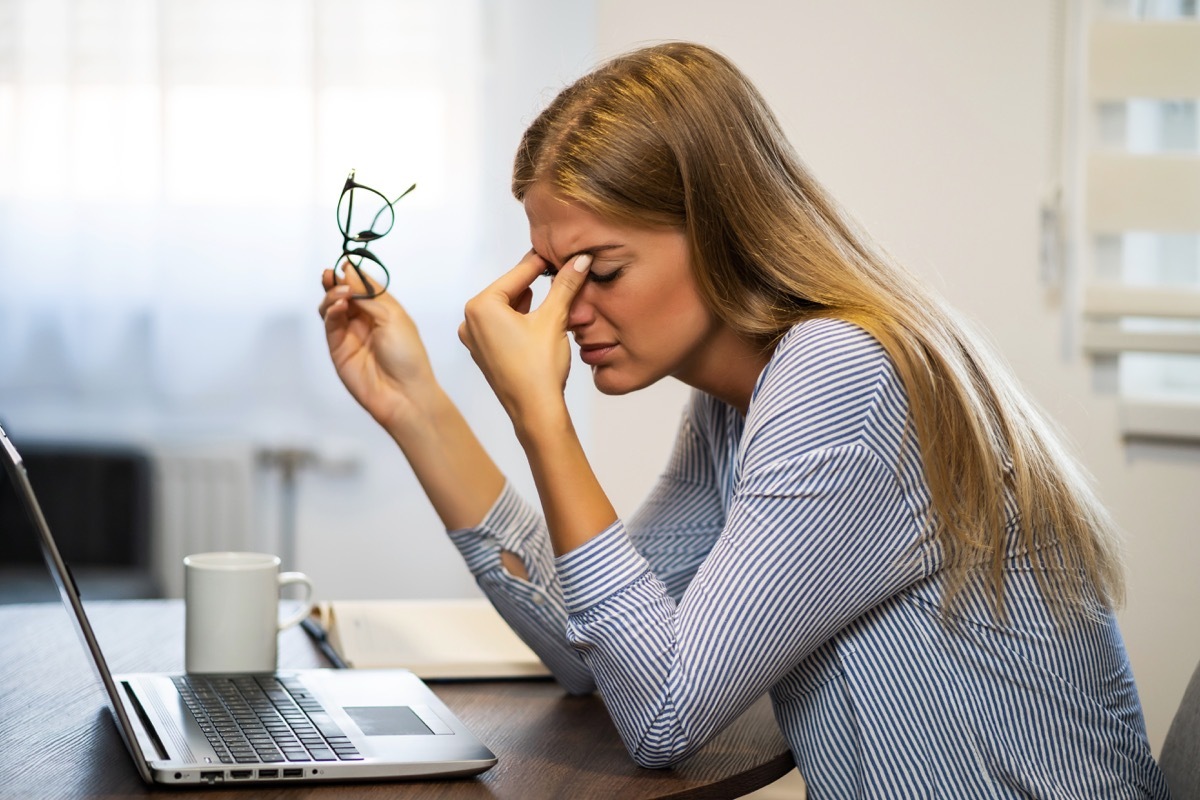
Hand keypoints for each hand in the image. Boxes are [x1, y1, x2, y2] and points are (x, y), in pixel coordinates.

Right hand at [317, 265, 436, 430]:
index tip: (344, 264)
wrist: (403, 393)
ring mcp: (350, 334)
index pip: (363, 286)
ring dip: (331, 295)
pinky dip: (331, 311)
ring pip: (332, 307)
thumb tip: (348, 271)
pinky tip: (338, 306)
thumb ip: (368, 294)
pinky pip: (330, 324)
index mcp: (384, 310)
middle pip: (343, 294)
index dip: (353, 275)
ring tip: (340, 294)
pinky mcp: (338, 348)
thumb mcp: (393, 317)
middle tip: (331, 274)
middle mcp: (365, 320)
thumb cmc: (407, 355)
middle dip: (335, 282)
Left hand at [458, 250, 591, 423]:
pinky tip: (540, 319)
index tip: (558, 252)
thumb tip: (579, 261)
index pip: (518, 274)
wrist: (535, 411)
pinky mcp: (484, 353)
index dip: (542, 263)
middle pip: (510, 290)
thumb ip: (565, 285)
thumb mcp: (555, 319)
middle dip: (536, 284)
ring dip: (530, 302)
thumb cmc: (538, 369)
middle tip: (559, 273)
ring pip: (507, 309)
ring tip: (555, 296)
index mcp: (480, 306)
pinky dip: (521, 320)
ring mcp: (474, 339)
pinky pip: (503, 327)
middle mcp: (469, 321)